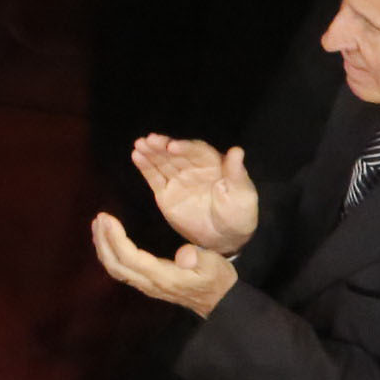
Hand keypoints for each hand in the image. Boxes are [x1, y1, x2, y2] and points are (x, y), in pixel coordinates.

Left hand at [91, 211, 239, 316]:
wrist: (219, 302)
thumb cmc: (218, 280)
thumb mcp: (215, 266)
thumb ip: (199, 258)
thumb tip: (184, 254)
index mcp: (162, 277)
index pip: (129, 257)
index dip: (115, 238)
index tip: (107, 218)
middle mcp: (149, 283)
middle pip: (115, 264)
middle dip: (103, 240)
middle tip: (99, 218)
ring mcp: (145, 286)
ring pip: (115, 268)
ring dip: (103, 247)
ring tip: (98, 226)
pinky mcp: (146, 284)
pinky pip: (120, 270)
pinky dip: (109, 254)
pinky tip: (107, 242)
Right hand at [129, 133, 260, 253]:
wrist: (223, 238)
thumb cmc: (239, 215)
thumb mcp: (243, 194)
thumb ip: (236, 172)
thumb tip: (237, 150)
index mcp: (214, 164)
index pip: (197, 152)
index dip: (185, 147)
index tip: (172, 146)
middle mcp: (194, 168)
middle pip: (176, 154)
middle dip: (162, 146)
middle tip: (150, 140)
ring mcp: (178, 180)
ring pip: (162, 162)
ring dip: (150, 152)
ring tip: (139, 144)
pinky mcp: (165, 193)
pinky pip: (154, 177)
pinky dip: (145, 166)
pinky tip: (136, 155)